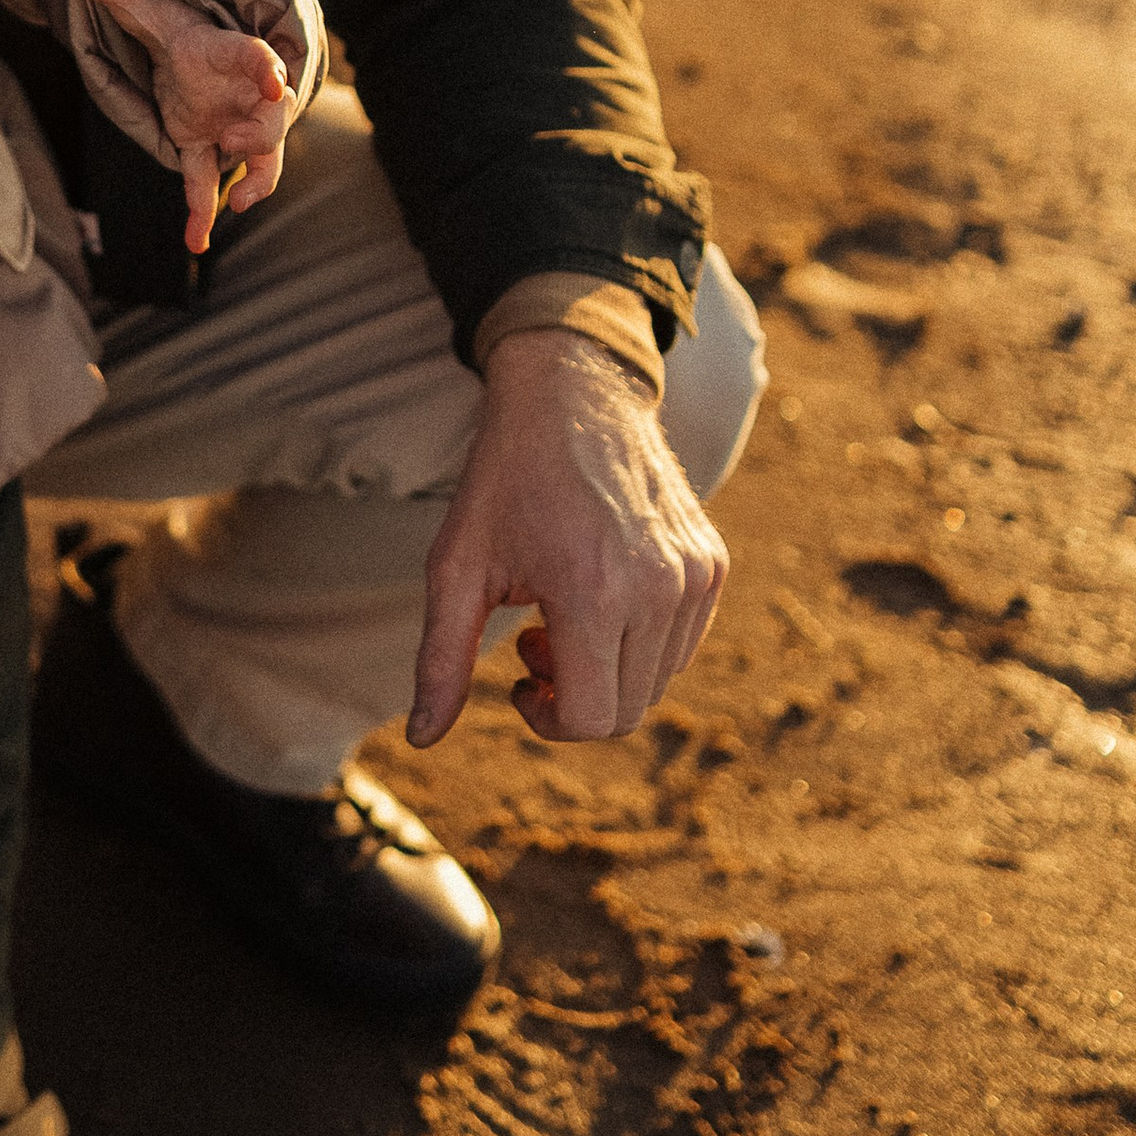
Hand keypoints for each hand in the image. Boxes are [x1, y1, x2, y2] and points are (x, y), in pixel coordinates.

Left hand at [50, 0, 291, 254]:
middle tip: (233, 144)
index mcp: (227, 52)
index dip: (267, 68)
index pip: (255, 56)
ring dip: (254, 180)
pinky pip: (209, 184)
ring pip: (259, 158)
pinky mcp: (204, 148)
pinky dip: (203, 213)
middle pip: (270, 117)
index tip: (277, 83)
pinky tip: (193, 242)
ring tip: (235, 204)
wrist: (186, 48)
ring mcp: (228, 123)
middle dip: (262, 133)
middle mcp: (240, 91)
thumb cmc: (169, 19)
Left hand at [407, 328, 727, 746]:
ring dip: (607, 671)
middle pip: (626, 711)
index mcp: (596, 595)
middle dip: (573, 697)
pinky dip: (640, 645)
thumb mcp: (456, 568)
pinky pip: (681, 646)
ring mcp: (695, 576)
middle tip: (533, 640)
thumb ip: (440, 660)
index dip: (547, 719)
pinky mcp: (712, 563)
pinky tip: (600, 596)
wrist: (571, 394)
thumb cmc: (504, 481)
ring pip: (657, 683)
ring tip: (562, 614)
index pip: (592, 719)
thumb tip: (423, 740)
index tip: (517, 679)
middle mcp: (659, 589)